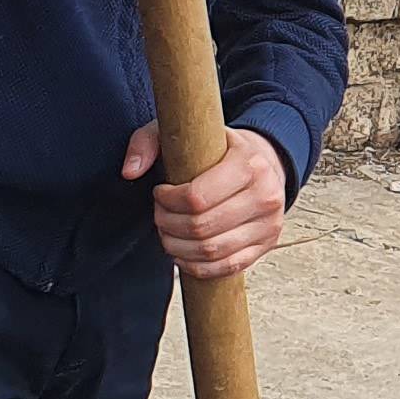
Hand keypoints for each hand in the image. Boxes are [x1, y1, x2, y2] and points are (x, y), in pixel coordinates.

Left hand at [124, 122, 287, 277]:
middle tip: (160, 214)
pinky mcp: (267, 245)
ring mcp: (270, 224)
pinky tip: (183, 251)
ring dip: (178, 247)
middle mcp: (266, 196)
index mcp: (249, 164)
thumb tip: (129, 171)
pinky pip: (226, 266)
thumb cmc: (219, 149)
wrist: (264, 161)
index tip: (160, 192)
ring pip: (210, 251)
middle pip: (201, 227)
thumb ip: (147, 142)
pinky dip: (196, 265)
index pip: (196, 198)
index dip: (167, 201)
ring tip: (169, 231)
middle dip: (168, 224)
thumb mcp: (182, 132)